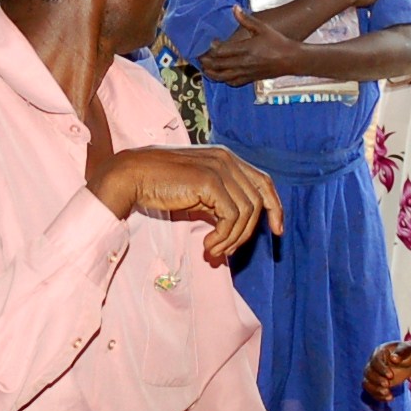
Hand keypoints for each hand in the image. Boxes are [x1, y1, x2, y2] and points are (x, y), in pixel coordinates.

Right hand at [90, 145, 283, 263]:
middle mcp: (227, 159)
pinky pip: (231, 217)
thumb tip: (237, 228)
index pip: (263, 182)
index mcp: (226, 158)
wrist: (133, 177)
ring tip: (213, 251)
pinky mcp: (209, 181)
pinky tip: (208, 246)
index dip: (275, 207)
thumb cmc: (161, 186)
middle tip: (226, 251)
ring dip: (232, 239)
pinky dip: (224, 237)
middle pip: (257, 201)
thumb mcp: (198, 193)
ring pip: (246, 212)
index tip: (277, 231)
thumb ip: (219, 202)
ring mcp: (219, 168)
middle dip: (247, 233)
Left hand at [197, 7, 306, 84]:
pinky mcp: (251, 79)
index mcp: (246, 48)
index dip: (213, 48)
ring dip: (212, 73)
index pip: (222, 51)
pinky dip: (224, 80)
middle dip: (207, 62)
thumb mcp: (262, 28)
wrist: (291, 59)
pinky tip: (220, 77)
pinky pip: (234, 82)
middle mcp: (244, 62)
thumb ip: (246, 19)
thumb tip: (235, 8)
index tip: (211, 43)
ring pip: (224, 76)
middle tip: (199, 58)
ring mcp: (247, 72)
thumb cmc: (277, 42)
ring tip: (205, 69)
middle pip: (219, 65)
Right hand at [362, 341, 410, 398]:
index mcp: (379, 352)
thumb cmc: (408, 353)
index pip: (375, 361)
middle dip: (377, 380)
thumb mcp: (408, 350)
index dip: (381, 369)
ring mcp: (374, 374)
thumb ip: (401, 352)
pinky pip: (372, 391)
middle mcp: (373, 363)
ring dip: (375, 390)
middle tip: (388, 385)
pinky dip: (379, 396)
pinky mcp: (376, 384)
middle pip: (368, 372)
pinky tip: (390, 398)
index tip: (391, 376)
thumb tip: (393, 359)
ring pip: (366, 383)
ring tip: (388, 393)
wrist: (409, 362)